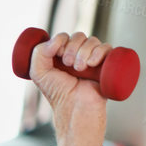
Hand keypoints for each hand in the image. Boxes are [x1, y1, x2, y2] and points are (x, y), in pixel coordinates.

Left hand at [29, 31, 108, 145]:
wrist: (74, 109)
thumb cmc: (58, 95)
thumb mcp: (39, 74)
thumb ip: (38, 53)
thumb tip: (55, 40)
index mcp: (63, 55)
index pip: (65, 36)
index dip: (61, 40)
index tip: (58, 54)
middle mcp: (78, 55)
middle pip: (79, 36)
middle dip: (72, 47)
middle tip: (68, 64)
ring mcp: (93, 60)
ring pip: (92, 40)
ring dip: (84, 52)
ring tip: (79, 69)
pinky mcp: (106, 65)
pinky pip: (107, 47)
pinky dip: (99, 51)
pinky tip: (92, 64)